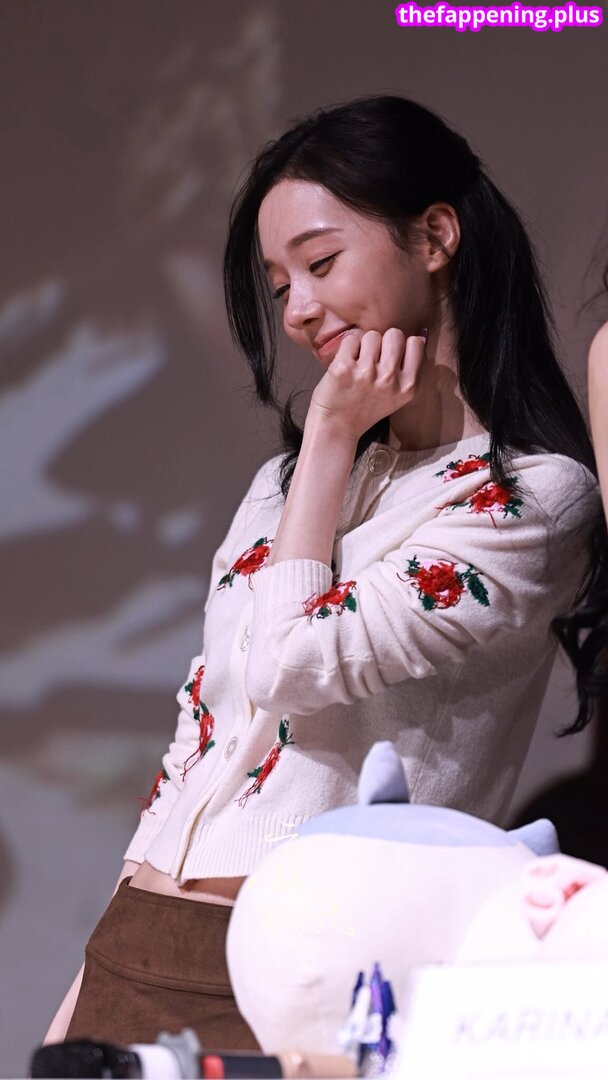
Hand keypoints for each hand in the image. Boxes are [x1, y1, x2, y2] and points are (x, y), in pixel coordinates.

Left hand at [308, 328, 425, 440]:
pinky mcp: (344, 368)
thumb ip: (410, 368)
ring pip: (372, 335)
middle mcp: (390, 380)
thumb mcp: (397, 394)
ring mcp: (367, 373)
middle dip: (383, 342)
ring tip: (358, 363)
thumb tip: (420, 336)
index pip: (414, 343)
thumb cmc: (366, 408)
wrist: (337, 426)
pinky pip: (351, 339)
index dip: (401, 346)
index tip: (390, 358)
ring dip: (364, 344)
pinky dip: (347, 347)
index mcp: (408, 386)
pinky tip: (346, 363)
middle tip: (373, 359)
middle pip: (394, 334)